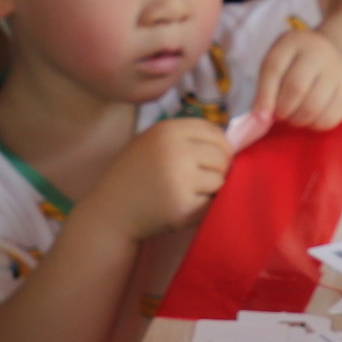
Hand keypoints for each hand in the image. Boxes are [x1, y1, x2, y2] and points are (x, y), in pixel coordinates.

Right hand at [85, 117, 231, 239]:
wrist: (112, 211)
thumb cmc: (135, 175)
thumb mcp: (153, 142)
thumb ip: (185, 138)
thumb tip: (229, 143)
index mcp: (168, 130)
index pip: (215, 131)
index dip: (220, 146)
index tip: (213, 158)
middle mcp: (175, 151)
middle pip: (222, 155)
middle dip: (219, 169)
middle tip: (201, 179)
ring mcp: (180, 180)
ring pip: (221, 180)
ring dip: (211, 188)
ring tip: (189, 192)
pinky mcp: (184, 207)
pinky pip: (212, 203)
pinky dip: (203, 207)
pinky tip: (184, 206)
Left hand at [251, 26, 341, 131]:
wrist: (336, 56)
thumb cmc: (296, 66)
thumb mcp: (277, 66)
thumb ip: (264, 91)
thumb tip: (260, 121)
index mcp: (294, 41)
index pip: (274, 68)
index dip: (265, 96)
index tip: (261, 117)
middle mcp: (319, 51)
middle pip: (296, 89)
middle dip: (283, 110)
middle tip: (280, 113)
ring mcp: (338, 71)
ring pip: (312, 108)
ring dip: (297, 120)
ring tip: (294, 116)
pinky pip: (328, 119)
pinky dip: (313, 125)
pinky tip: (310, 118)